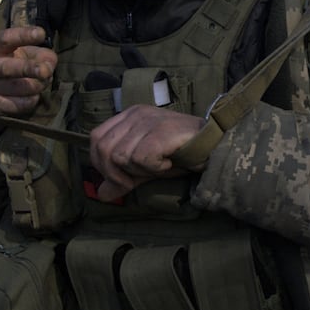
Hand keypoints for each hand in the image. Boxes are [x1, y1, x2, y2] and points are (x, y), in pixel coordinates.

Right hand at [0, 25, 57, 133]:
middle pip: (7, 68)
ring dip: (38, 85)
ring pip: (18, 88)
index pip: (6, 39)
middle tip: (46, 71)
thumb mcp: (21, 52)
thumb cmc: (10, 63)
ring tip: (44, 80)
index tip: (41, 34)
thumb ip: (39, 53)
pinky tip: (33, 94)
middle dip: (28, 69)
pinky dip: (32, 99)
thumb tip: (51, 61)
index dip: (24, 35)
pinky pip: (20, 104)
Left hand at [88, 105, 204, 202]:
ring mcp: (147, 120)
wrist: (213, 146)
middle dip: (116, 173)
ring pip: (120, 156)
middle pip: (103, 149)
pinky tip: (168, 163)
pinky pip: (140, 158)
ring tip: (159, 165)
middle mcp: (135, 114)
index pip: (95, 139)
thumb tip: (101, 195)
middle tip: (139, 178)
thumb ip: (123, 178)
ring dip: (139, 170)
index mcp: (128, 117)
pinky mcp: (160, 131)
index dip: (101, 164)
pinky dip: (154, 168)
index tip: (122, 179)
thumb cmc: (180, 155)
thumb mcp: (146, 169)